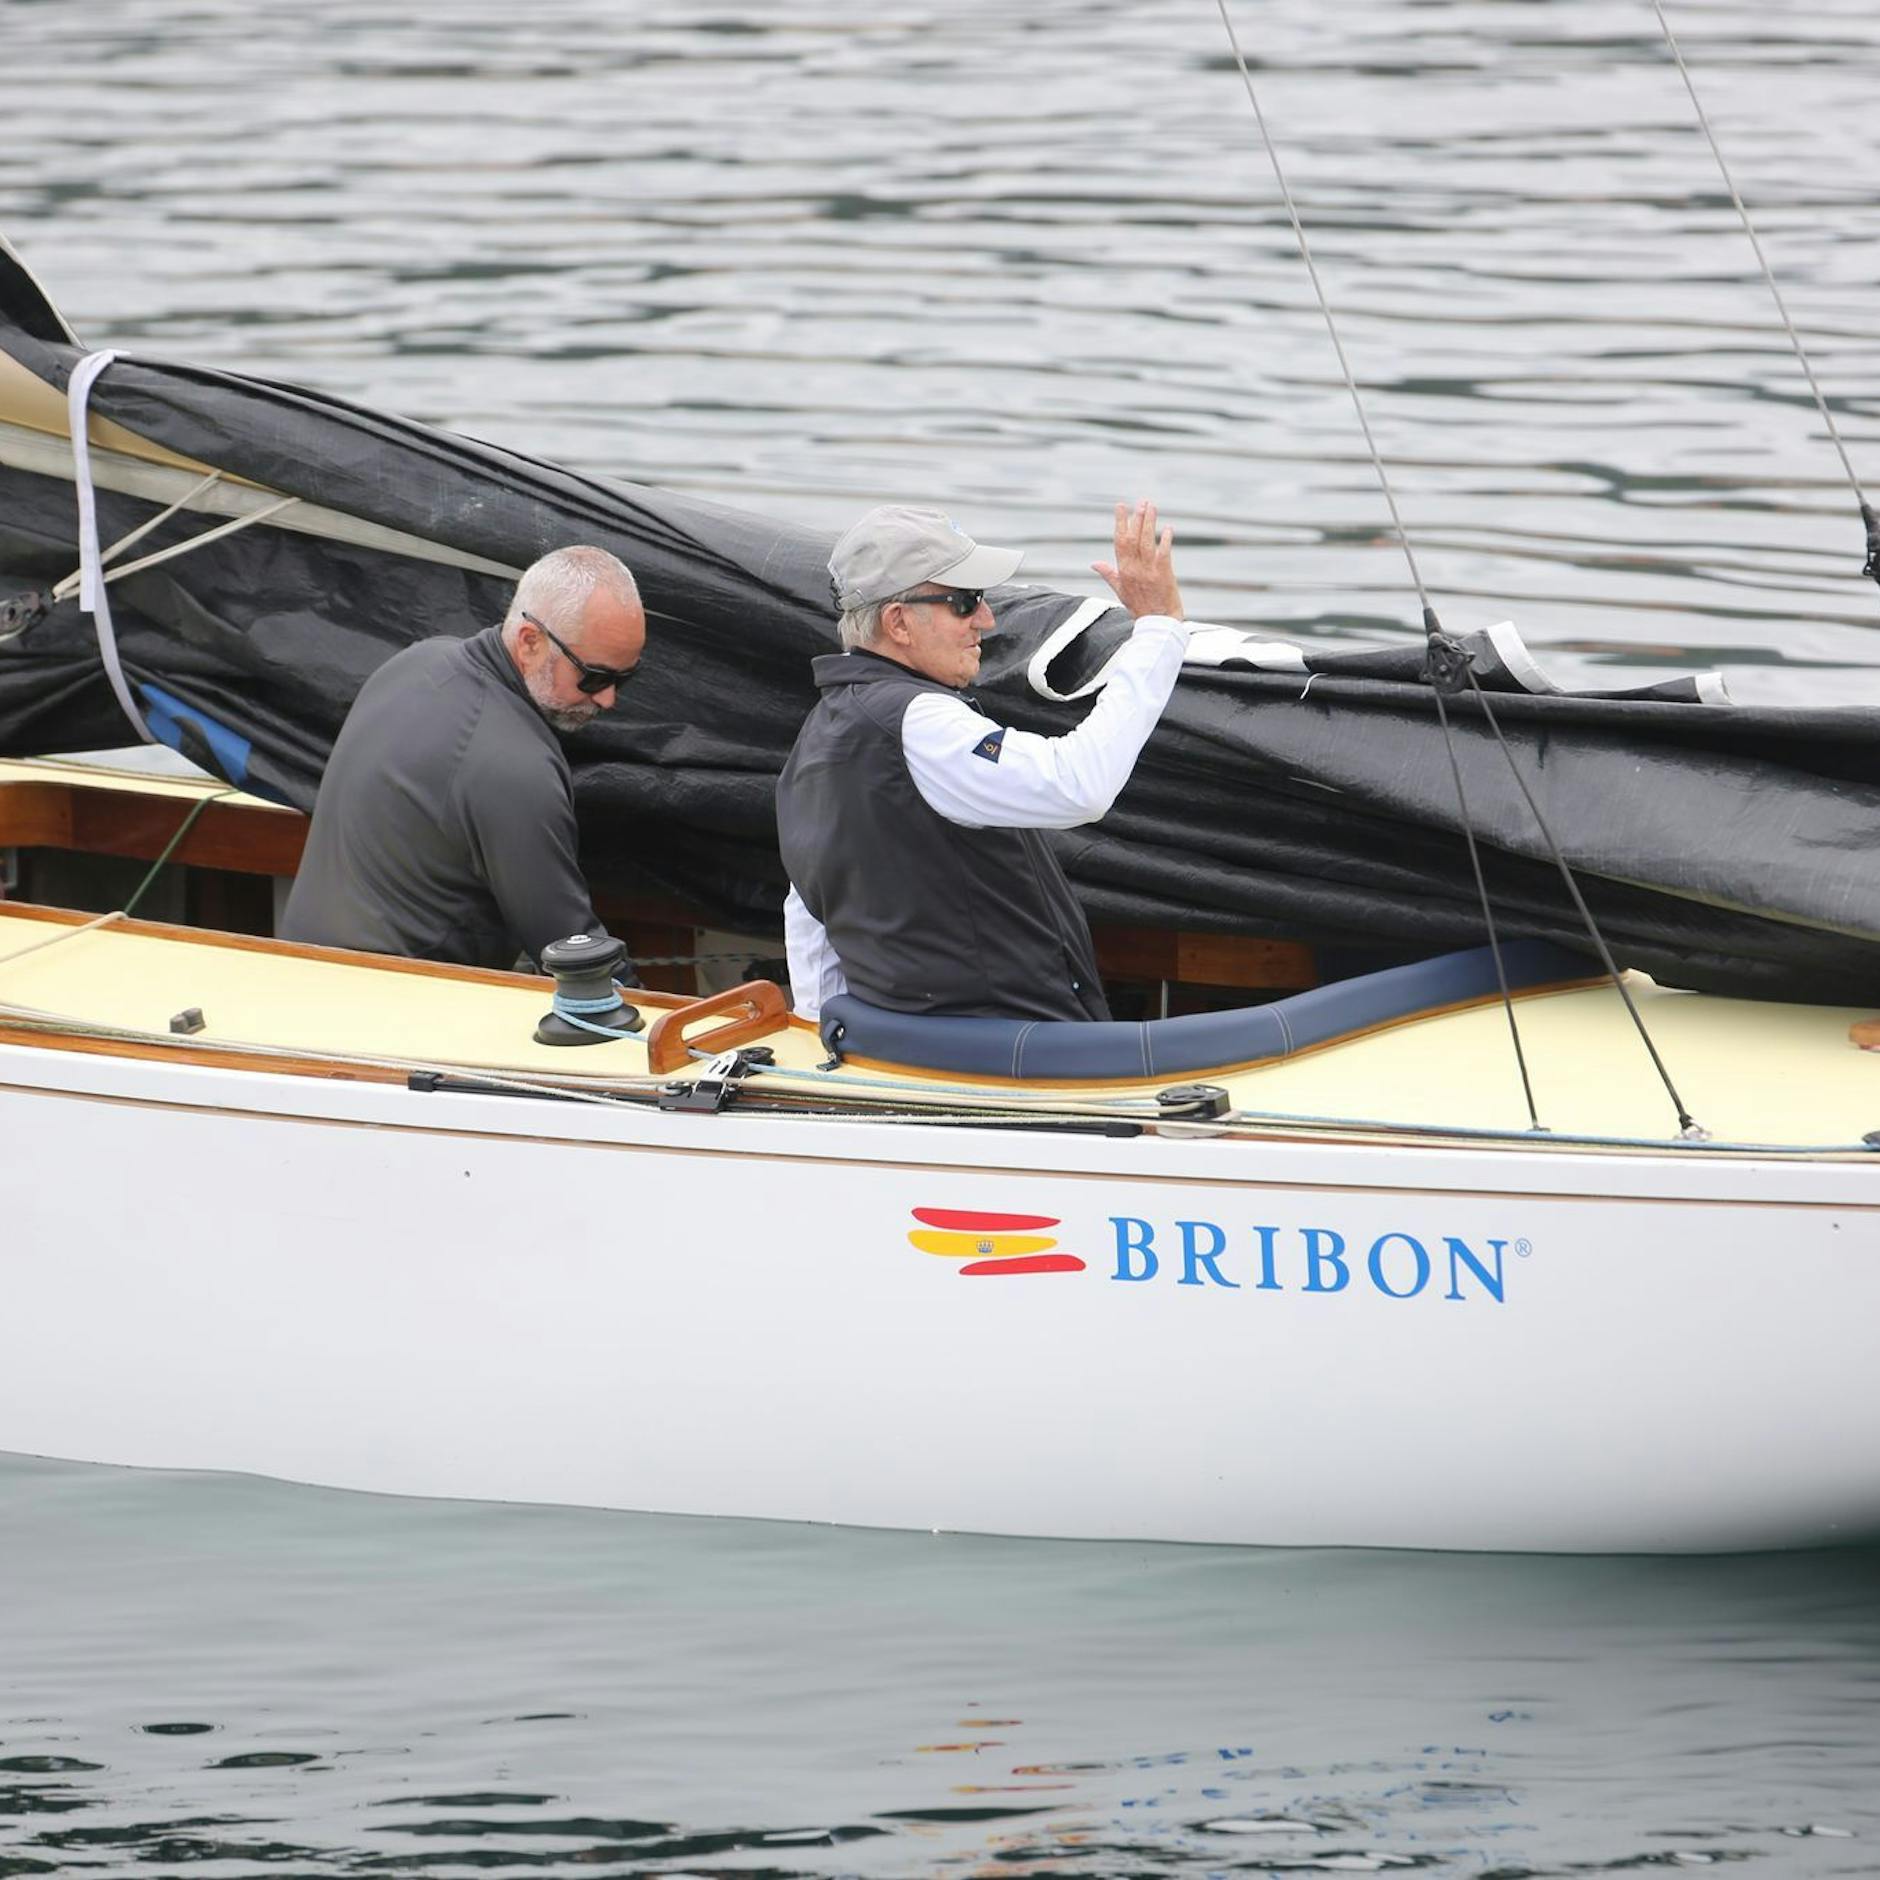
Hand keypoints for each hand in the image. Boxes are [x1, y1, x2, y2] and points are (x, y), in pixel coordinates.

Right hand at [1092, 499, 1184, 620]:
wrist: (1157, 624)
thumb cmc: (1140, 609)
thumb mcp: (1120, 592)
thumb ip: (1109, 574)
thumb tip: (1094, 563)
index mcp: (1123, 571)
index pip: (1119, 541)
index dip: (1120, 523)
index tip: (1121, 507)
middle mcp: (1134, 568)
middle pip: (1133, 538)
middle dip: (1136, 518)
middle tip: (1140, 502)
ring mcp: (1149, 571)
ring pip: (1147, 541)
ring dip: (1149, 523)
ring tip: (1152, 506)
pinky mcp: (1164, 574)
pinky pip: (1164, 552)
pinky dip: (1165, 539)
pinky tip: (1167, 528)